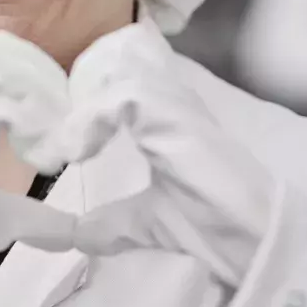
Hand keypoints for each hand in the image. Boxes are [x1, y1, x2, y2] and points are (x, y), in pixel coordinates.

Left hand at [53, 21, 276, 285]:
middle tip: (53, 138)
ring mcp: (177, 106)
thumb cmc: (211, 231)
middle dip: (74, 93)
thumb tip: (73, 234)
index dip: (81, 97)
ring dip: (79, 109)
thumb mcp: (144, 224)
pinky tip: (78, 153)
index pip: (117, 77)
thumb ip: (109, 223)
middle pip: (114, 59)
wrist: (252, 248)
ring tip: (63, 149)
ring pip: (115, 72)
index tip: (55, 146)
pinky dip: (90, 121)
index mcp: (165, 118)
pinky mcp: (177, 119)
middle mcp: (171, 102)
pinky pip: (122, 98)